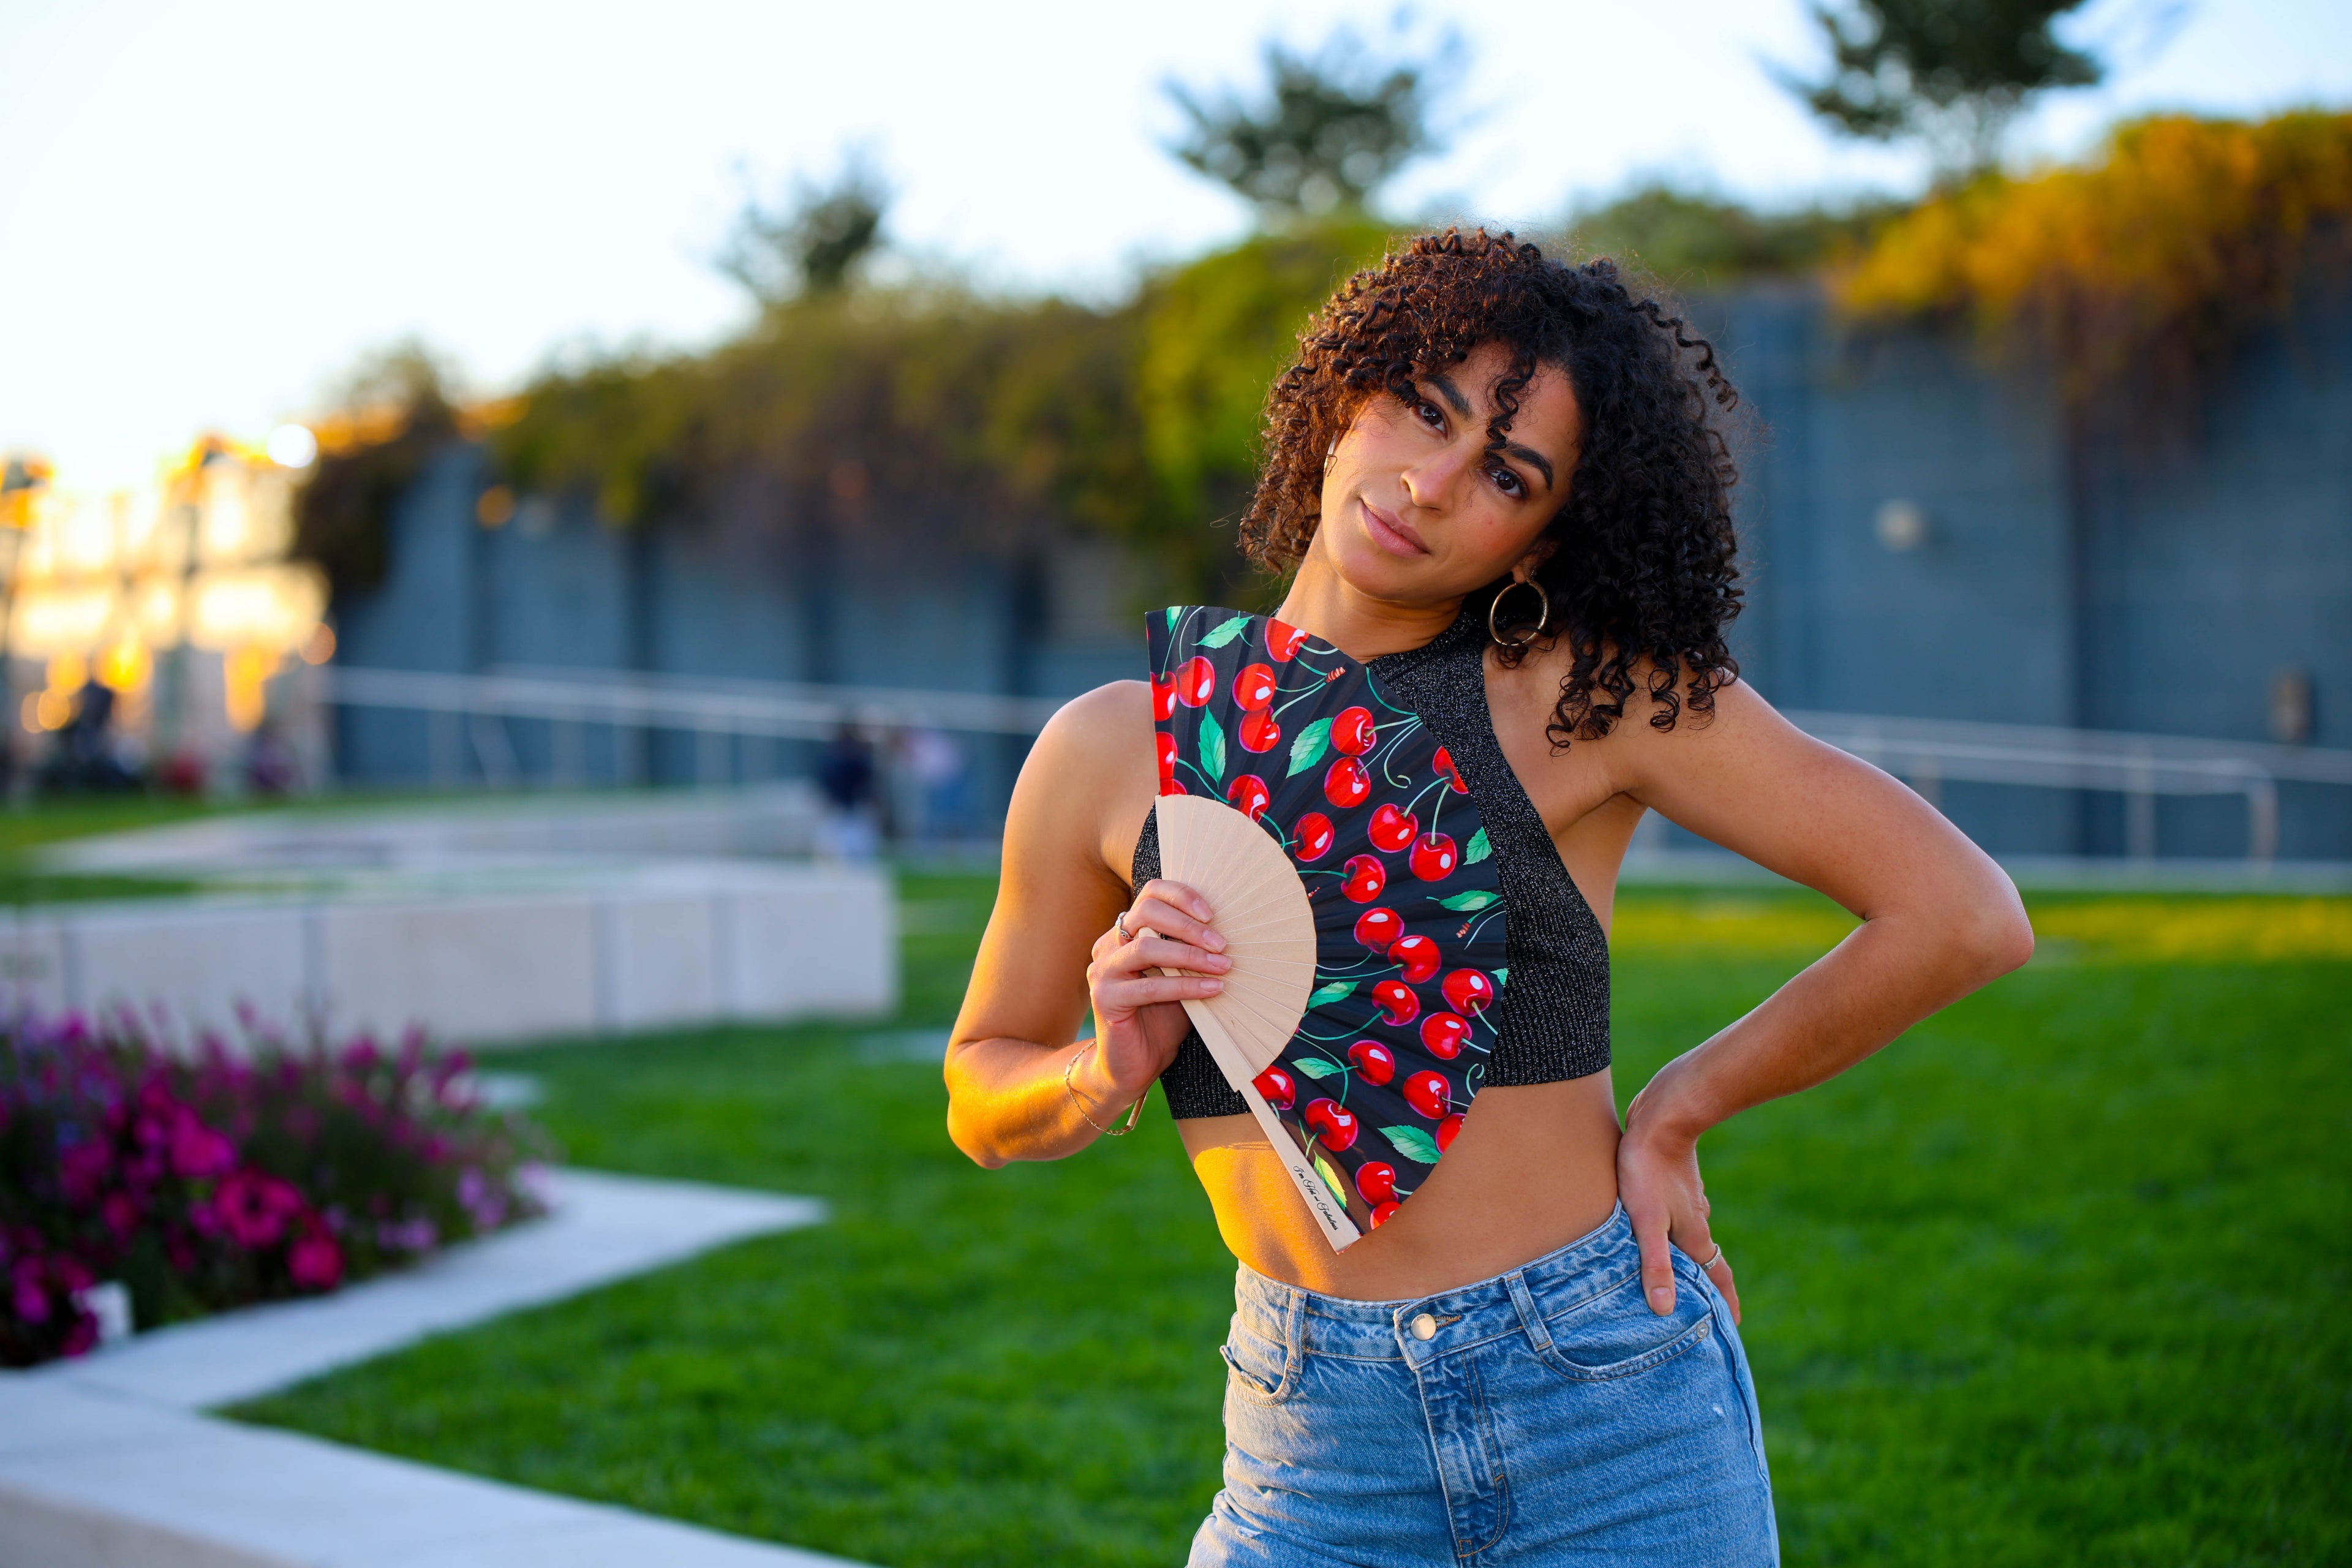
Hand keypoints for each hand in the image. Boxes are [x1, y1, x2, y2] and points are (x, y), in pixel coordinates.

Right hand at [1076, 879, 1227, 1116]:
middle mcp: (1109, 944)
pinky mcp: (1104, 997)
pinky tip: (1212, 989)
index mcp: (1127, 931)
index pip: (1151, 894)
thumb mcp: (1181, 976)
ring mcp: (1102, 970)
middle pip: (1146, 911)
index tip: (1213, 913)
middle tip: (1222, 943)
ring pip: (1147, 948)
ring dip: (1191, 955)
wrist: (1133, 1064)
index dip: (1182, 896)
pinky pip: (1149, 985)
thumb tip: (1232, 932)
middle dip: (1189, 925)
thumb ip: (1193, 951)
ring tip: (1223, 966)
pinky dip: (1185, 985)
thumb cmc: (1161, 1017)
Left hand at [1619, 1083, 1740, 1324]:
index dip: (1724, 1302)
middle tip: (1706, 1307)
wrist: (1661, 1118)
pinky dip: (1676, 1232)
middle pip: (1706, 1259)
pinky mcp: (1675, 1181)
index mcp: (1695, 1236)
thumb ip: (1655, 1264)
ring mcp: (1688, 1199)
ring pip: (1692, 1236)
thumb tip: (1665, 1310)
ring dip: (1689, 1256)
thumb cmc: (1649, 1170)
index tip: (1733, 1326)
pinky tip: (1664, 1227)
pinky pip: (1680, 1215)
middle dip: (1707, 1284)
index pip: (1715, 1277)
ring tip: (1681, 1272)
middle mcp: (1697, 1219)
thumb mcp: (1647, 1221)